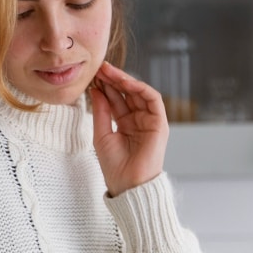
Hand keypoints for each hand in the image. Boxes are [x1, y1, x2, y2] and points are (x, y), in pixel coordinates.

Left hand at [89, 61, 167, 196]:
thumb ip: (101, 111)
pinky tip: (126, 82)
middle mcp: (138, 120)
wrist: (129, 185)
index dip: (104, 86)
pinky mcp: (160, 123)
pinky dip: (140, 88)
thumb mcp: (101, 134)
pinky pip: (153, 99)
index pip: (115, 99)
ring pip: (139, 93)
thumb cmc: (115, 166)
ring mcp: (149, 121)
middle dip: (113, 79)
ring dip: (125, 80)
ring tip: (109, 71)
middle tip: (99, 67)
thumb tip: (96, 89)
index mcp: (125, 124)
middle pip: (126, 93)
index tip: (92, 75)